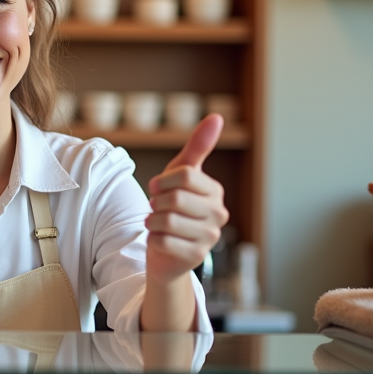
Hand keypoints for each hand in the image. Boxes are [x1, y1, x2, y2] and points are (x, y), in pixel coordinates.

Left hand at [145, 114, 229, 284]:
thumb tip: (217, 117)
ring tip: (159, 225)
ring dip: (153, 222)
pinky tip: (160, 240)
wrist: (166, 251)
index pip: (185, 175)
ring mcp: (210, 237)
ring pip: (166, 220)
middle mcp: (219, 214)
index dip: (162, 181)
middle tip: (159, 210)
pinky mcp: (196, 257)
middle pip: (175, 198)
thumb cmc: (172, 207)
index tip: (158, 188)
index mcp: (215, 191)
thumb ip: (198, 147)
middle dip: (157, 203)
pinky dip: (153, 239)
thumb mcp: (179, 174)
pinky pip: (162, 241)